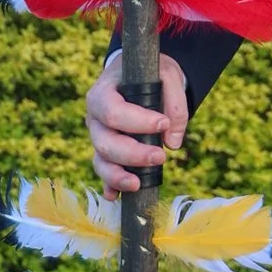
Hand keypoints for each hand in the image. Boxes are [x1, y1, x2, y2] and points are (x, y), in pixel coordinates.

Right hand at [86, 52, 188, 193]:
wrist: (137, 76)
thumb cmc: (150, 75)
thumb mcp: (166, 75)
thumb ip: (175, 102)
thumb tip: (173, 142)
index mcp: (103, 93)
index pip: (113, 111)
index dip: (137, 121)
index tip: (162, 124)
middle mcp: (95, 118)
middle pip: (105, 142)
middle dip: (133, 153)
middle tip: (160, 157)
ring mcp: (98, 137)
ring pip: (101, 160)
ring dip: (119, 175)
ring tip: (139, 184)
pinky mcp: (105, 153)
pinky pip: (103, 172)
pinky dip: (110, 185)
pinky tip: (116, 196)